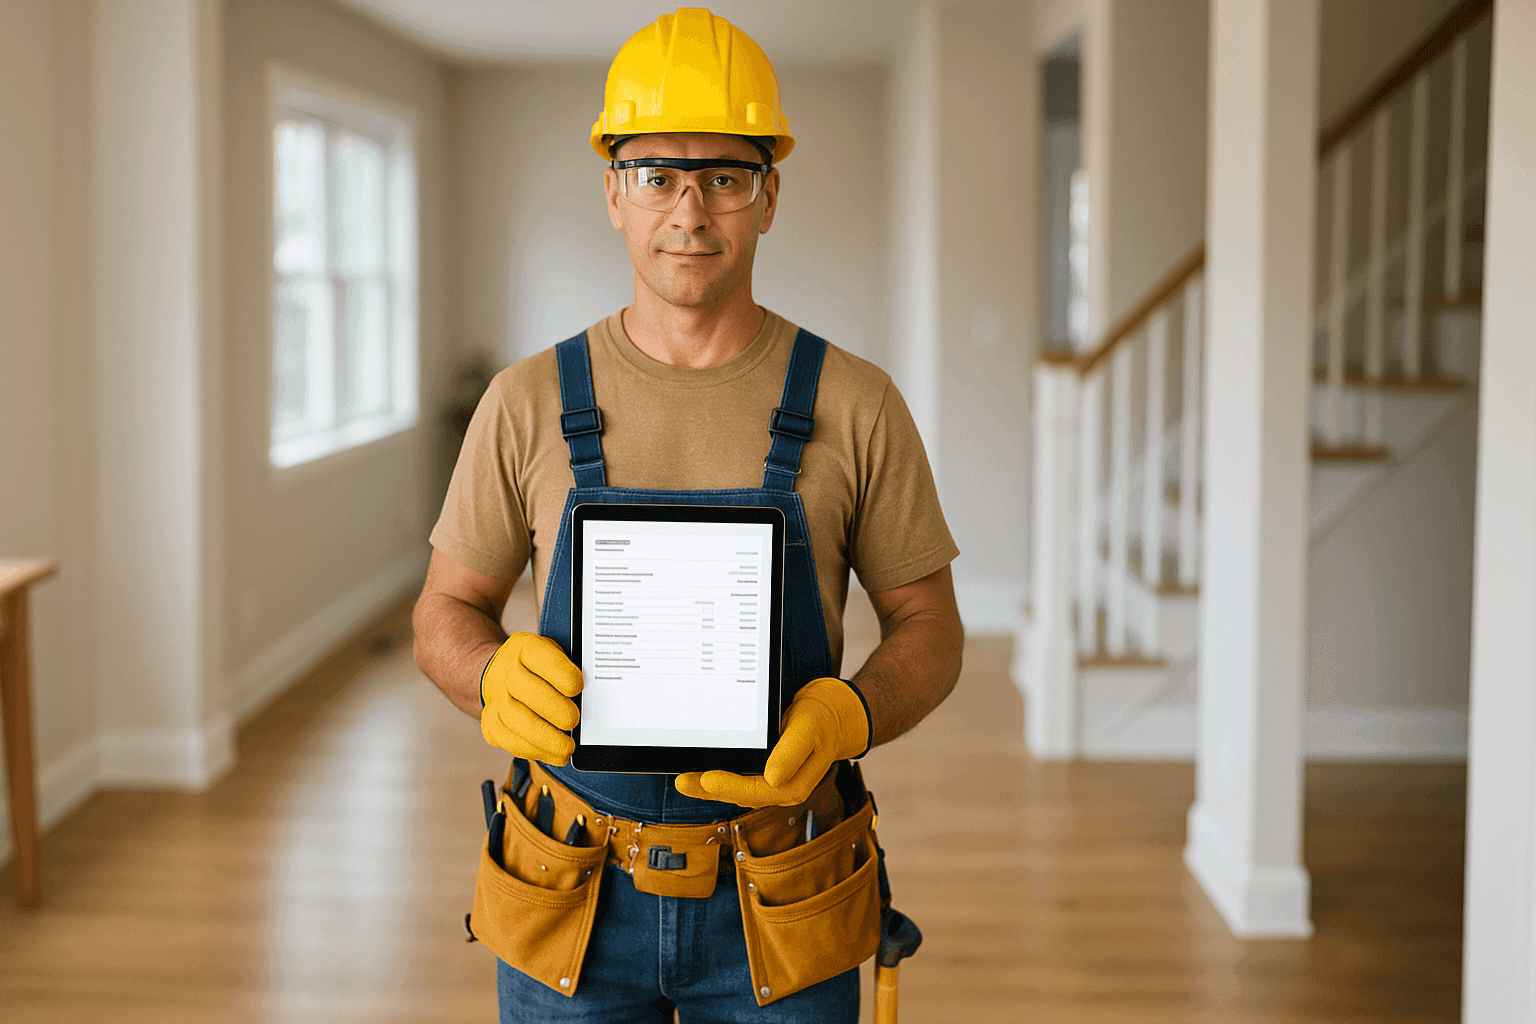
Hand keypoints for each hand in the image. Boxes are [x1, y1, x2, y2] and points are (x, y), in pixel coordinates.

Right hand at [478, 633, 582, 764]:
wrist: (501, 673)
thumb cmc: (537, 667)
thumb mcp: (555, 654)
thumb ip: (572, 668)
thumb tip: (594, 693)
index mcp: (526, 648)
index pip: (542, 659)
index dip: (561, 675)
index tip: (578, 687)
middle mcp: (507, 671)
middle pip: (529, 692)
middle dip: (555, 710)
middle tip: (574, 721)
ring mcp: (496, 698)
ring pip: (517, 720)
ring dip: (545, 738)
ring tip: (567, 748)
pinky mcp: (490, 722)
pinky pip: (509, 740)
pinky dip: (533, 751)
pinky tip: (552, 753)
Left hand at [675, 677, 871, 807]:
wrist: (839, 712)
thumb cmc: (825, 718)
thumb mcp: (810, 728)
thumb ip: (793, 752)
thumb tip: (773, 777)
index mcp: (795, 783)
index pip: (757, 791)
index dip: (729, 786)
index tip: (706, 778)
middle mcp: (783, 786)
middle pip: (741, 794)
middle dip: (709, 790)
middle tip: (682, 781)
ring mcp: (775, 780)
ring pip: (738, 788)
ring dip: (711, 785)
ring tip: (684, 778)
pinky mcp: (768, 771)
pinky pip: (741, 777)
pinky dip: (722, 774)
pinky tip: (705, 767)